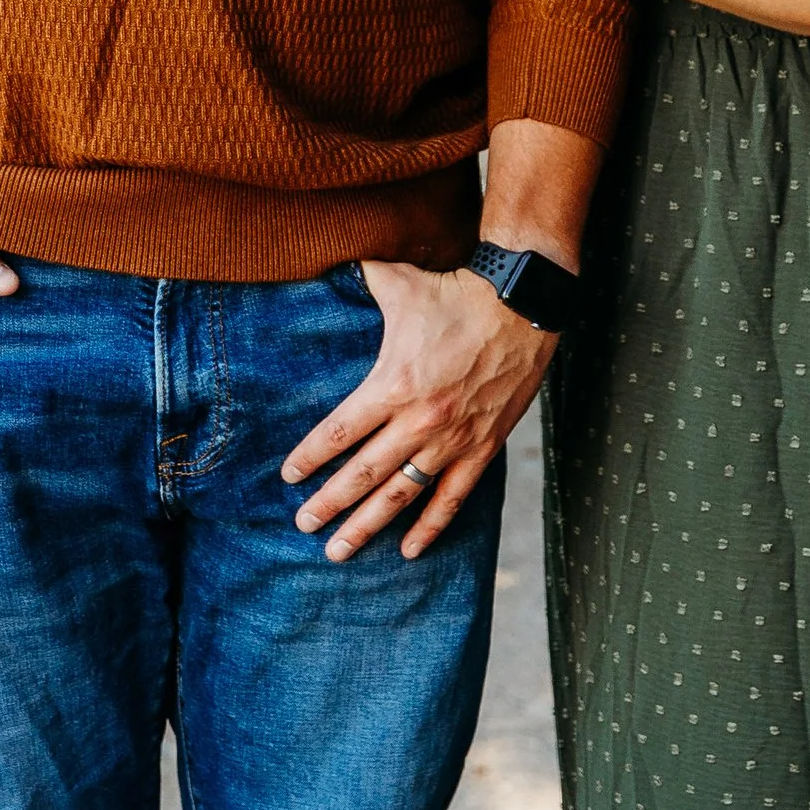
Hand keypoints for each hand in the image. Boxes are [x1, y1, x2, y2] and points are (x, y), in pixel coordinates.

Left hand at [283, 261, 555, 562]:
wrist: (521, 306)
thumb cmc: (454, 294)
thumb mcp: (398, 282)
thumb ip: (358, 279)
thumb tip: (326, 259)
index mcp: (393, 384)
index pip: (339, 432)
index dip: (311, 457)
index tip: (288, 477)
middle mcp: (420, 420)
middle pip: (363, 473)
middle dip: (329, 504)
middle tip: (304, 525)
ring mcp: (453, 439)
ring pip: (402, 494)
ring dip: (368, 525)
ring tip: (339, 550)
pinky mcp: (483, 447)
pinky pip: (452, 497)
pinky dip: (431, 527)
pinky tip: (409, 550)